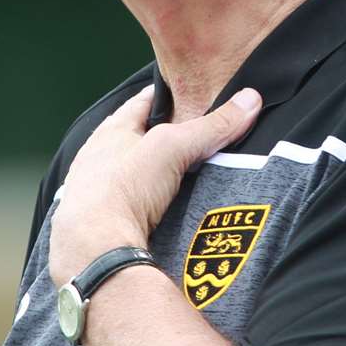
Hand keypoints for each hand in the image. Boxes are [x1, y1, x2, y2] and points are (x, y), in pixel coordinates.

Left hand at [48, 85, 261, 285]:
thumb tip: (250, 100)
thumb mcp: (173, 147)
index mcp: (108, 133)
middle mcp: (97, 160)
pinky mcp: (104, 224)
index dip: (166, 97)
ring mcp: (97, 194)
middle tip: (194, 137)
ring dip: (155, 175)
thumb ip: (212, 125)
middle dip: (164, 138)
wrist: (95, 250)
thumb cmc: (122, 188)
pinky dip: (149, 204)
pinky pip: (132, 206)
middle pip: (137, 140)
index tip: (188, 94)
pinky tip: (164, 210)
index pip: (141, 103)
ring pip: (133, 174)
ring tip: (184, 176)